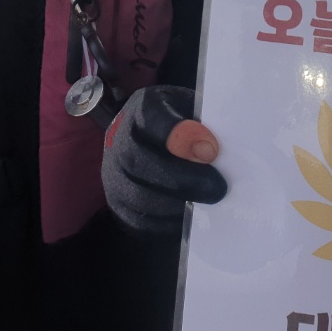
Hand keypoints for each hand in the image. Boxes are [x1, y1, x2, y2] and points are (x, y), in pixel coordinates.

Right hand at [101, 85, 226, 233]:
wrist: (156, 140)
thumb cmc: (184, 124)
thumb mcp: (195, 109)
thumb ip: (204, 123)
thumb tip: (213, 151)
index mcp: (142, 107)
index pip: (150, 117)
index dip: (179, 135)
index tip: (211, 150)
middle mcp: (119, 138)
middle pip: (137, 160)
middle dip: (181, 178)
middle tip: (217, 188)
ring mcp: (113, 172)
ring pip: (136, 194)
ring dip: (176, 203)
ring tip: (208, 205)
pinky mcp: (118, 204)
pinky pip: (137, 220)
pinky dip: (166, 223)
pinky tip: (191, 217)